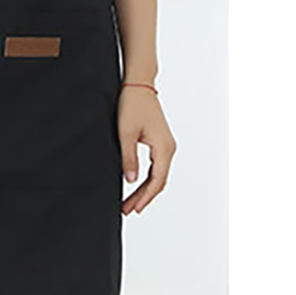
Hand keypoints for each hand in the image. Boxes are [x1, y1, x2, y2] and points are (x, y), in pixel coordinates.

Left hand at [118, 85, 176, 214]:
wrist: (139, 84)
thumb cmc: (132, 104)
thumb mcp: (126, 132)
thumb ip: (129, 157)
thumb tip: (130, 181)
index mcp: (164, 148)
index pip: (156, 181)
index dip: (145, 197)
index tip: (133, 208)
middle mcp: (169, 148)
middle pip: (158, 181)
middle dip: (144, 197)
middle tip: (128, 209)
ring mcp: (166, 145)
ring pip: (157, 175)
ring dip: (145, 189)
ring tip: (130, 202)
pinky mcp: (160, 142)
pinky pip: (156, 166)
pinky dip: (147, 178)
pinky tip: (136, 185)